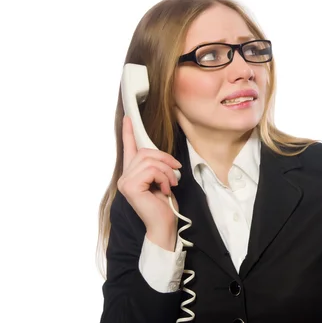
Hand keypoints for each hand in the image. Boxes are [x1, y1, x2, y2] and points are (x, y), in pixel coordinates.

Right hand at [117, 115, 181, 249]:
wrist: (164, 225)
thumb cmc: (165, 205)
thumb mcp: (162, 180)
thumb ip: (157, 167)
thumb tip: (164, 157)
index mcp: (132, 174)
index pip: (129, 149)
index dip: (128, 132)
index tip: (128, 117)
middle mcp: (125, 177)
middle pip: (146, 152)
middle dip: (165, 160)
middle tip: (175, 173)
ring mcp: (125, 182)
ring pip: (151, 161)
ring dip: (167, 171)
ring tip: (171, 184)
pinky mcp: (130, 187)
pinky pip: (152, 170)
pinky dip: (164, 178)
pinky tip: (165, 190)